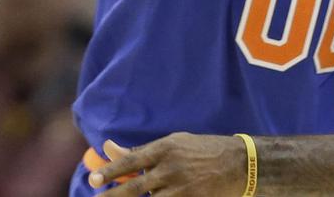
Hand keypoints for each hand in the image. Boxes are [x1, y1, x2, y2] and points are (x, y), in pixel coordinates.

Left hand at [90, 134, 246, 195]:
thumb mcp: (173, 143)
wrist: (239, 164)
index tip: (94, 180)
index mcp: (165, 148)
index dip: (111, 171)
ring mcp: (182, 189)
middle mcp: (171, 169)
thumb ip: (141, 150)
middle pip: (135, 187)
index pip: (131, 160)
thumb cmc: (201, 150)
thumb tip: (108, 148)